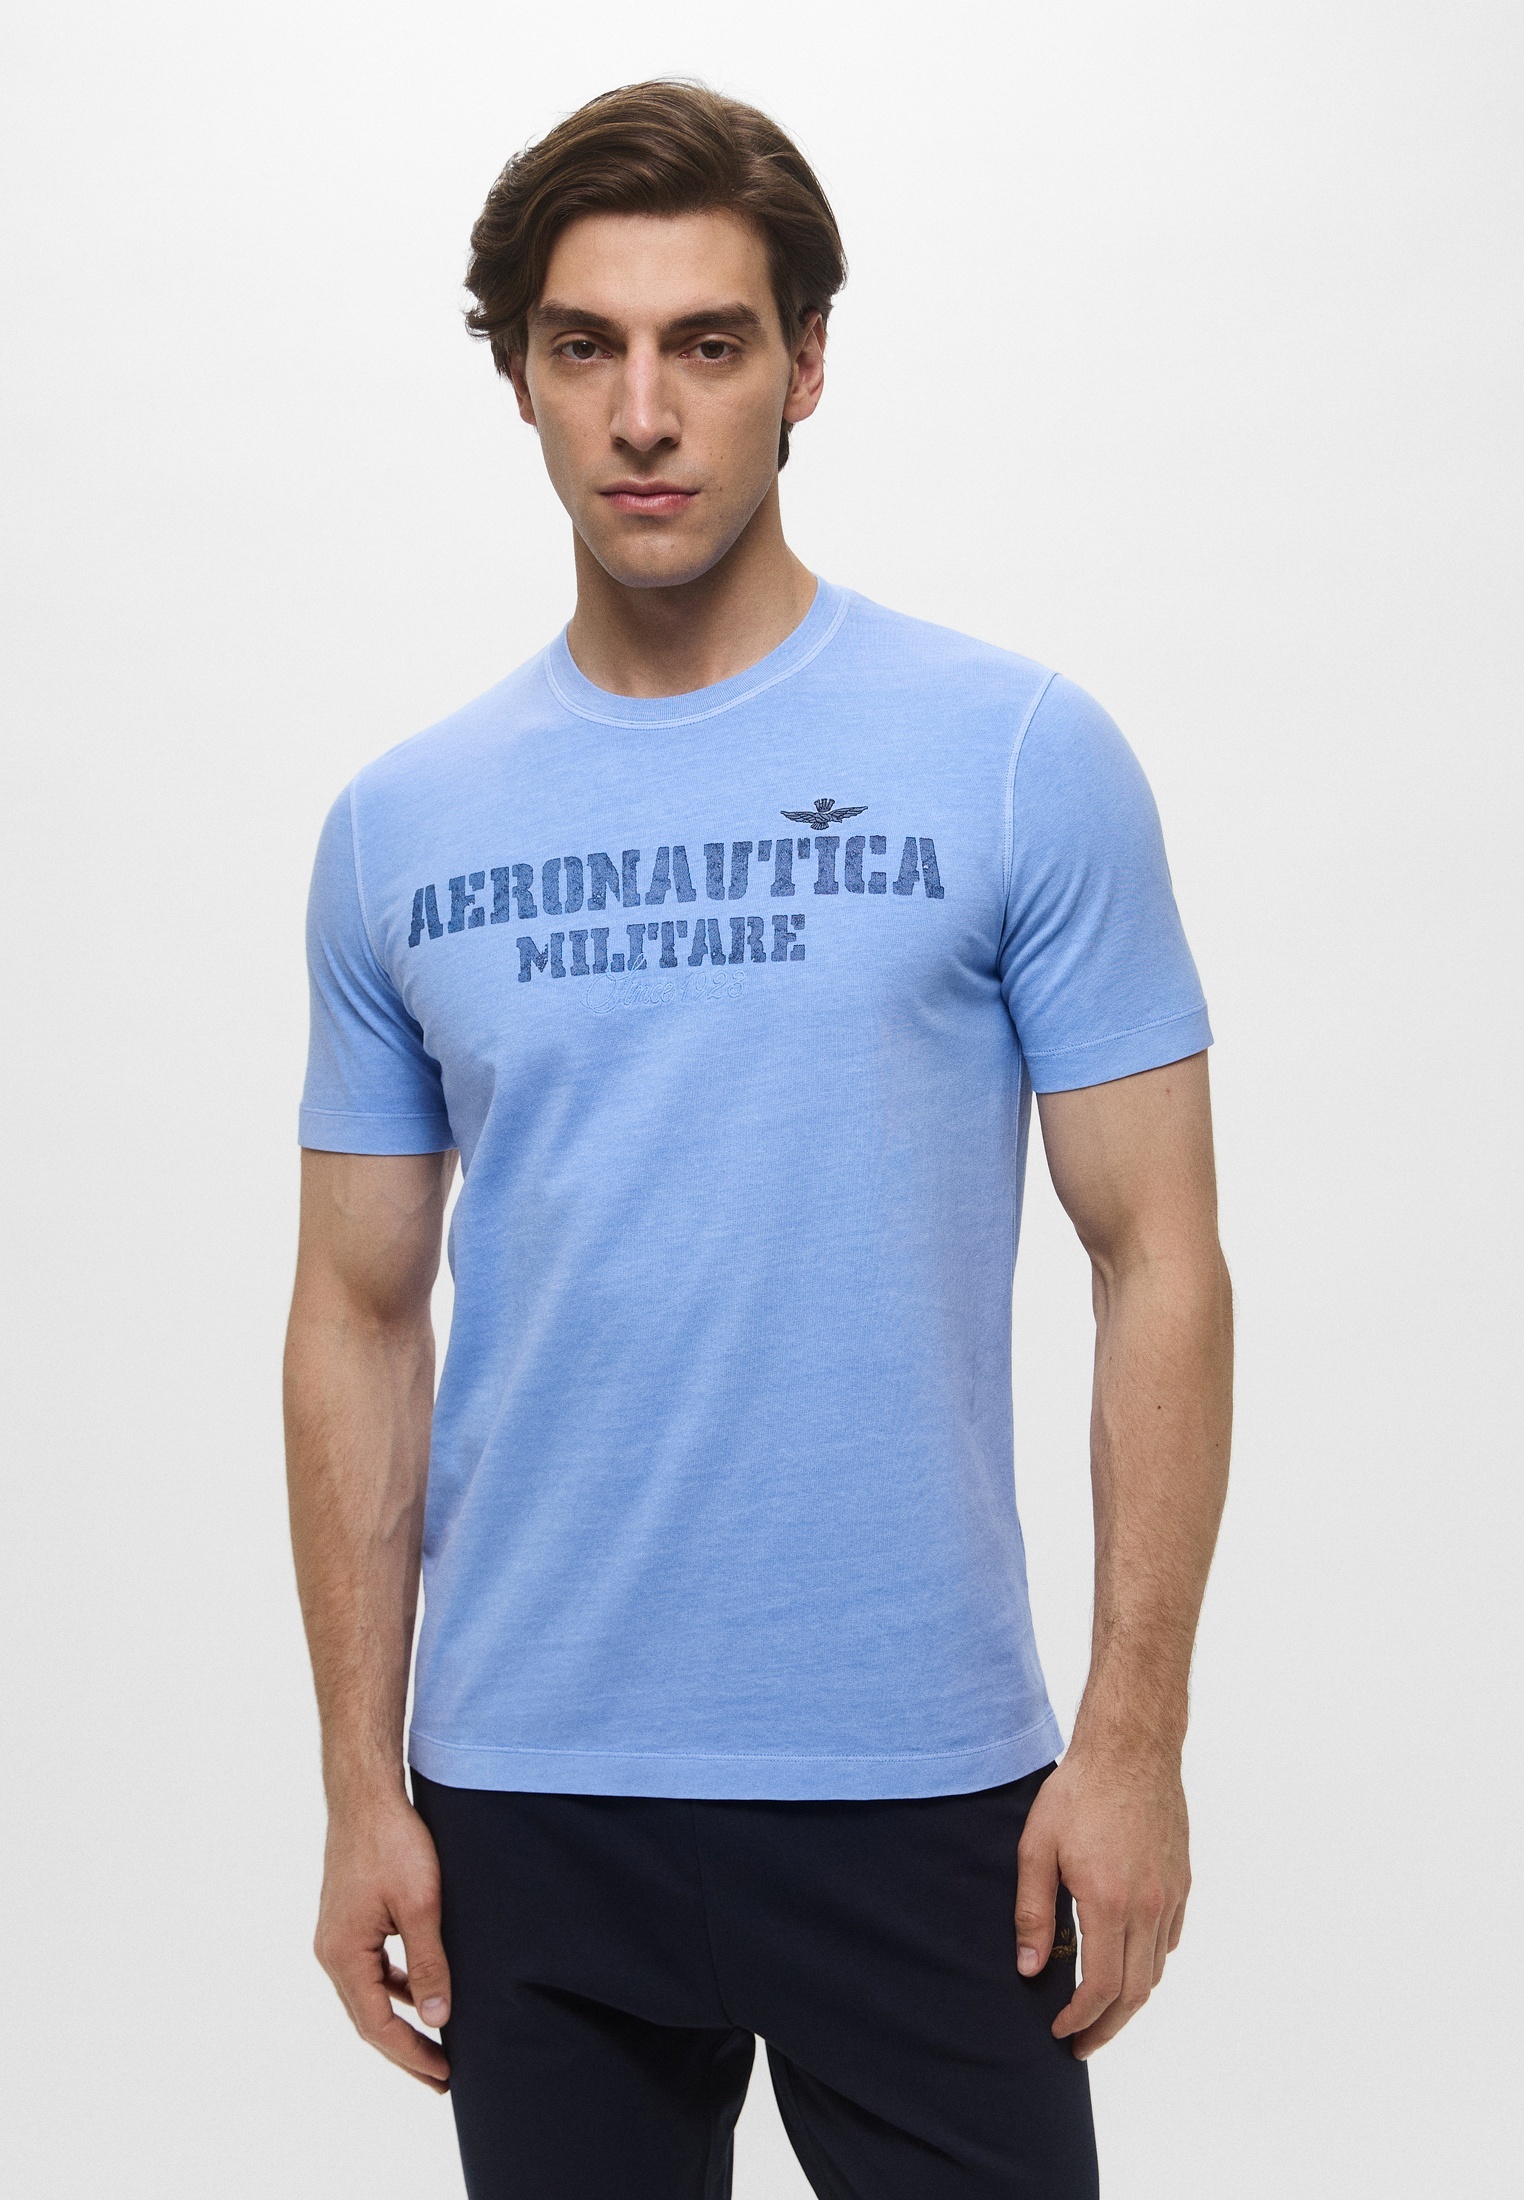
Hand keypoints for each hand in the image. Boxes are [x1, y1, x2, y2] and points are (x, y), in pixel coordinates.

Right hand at [314, 1794, 451, 2090]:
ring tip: (434, 2043)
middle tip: (442, 2077)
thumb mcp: (421, 1906)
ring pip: (368, 1994)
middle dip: (406, 2050)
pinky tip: (418, 1992)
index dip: (411, 2055)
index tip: (443, 2075)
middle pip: (368, 2018)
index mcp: (343, 1955)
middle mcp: (331, 1952)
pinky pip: (370, 1969)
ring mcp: (336, 1936)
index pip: (377, 2025)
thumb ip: (428, 1964)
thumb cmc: (393, 1843)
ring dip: (400, 2021)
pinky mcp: (347, 1920)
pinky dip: (393, 1988)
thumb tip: (437, 2018)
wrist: (366, 1796)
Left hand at [1014, 1747, 1189, 2057]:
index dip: (1080, 2019)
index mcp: (1108, 1902)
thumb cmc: (1078, 1792)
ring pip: (1157, 1971)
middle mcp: (1147, 1907)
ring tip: (1101, 2012)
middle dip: (1106, 2027)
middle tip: (1081, 2043)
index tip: (1060, 2030)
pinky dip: (1151, 1965)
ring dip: (1130, 2001)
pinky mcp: (1182, 1882)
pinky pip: (1170, 1940)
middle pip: (1135, 1993)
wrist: (1130, 1749)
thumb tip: (1030, 1969)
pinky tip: (1129, 1963)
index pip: (1100, 1987)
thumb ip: (1033, 1912)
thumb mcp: (1037, 1848)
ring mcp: (1170, 1896)